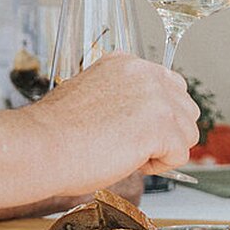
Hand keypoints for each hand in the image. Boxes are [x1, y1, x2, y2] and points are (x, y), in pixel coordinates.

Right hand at [28, 53, 199, 186]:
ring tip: (128, 153)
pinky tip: (130, 160)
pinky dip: (160, 166)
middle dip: (167, 132)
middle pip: (186, 108)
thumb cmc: (57, 131)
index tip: (134, 129)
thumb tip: (142, 119)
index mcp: (126, 63)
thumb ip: (123, 97)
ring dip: (164, 150)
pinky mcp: (160, 125)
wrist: (42, 145)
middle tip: (132, 145)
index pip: (169, 86)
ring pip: (188, 132)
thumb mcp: (93, 95)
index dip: (157, 115)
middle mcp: (145, 73)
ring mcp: (155, 97)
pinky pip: (181, 154)